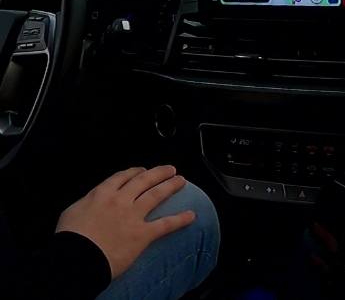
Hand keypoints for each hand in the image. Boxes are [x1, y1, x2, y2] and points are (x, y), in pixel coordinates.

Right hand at [55, 165, 196, 278]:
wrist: (76, 258)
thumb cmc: (70, 238)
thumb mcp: (72, 212)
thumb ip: (87, 203)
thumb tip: (93, 202)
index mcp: (101, 194)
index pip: (122, 177)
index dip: (134, 172)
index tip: (142, 170)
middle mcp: (120, 200)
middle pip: (144, 181)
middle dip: (158, 173)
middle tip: (170, 169)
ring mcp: (133, 215)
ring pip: (156, 195)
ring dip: (171, 186)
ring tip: (181, 181)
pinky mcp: (143, 233)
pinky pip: (165, 224)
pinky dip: (180, 219)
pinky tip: (191, 215)